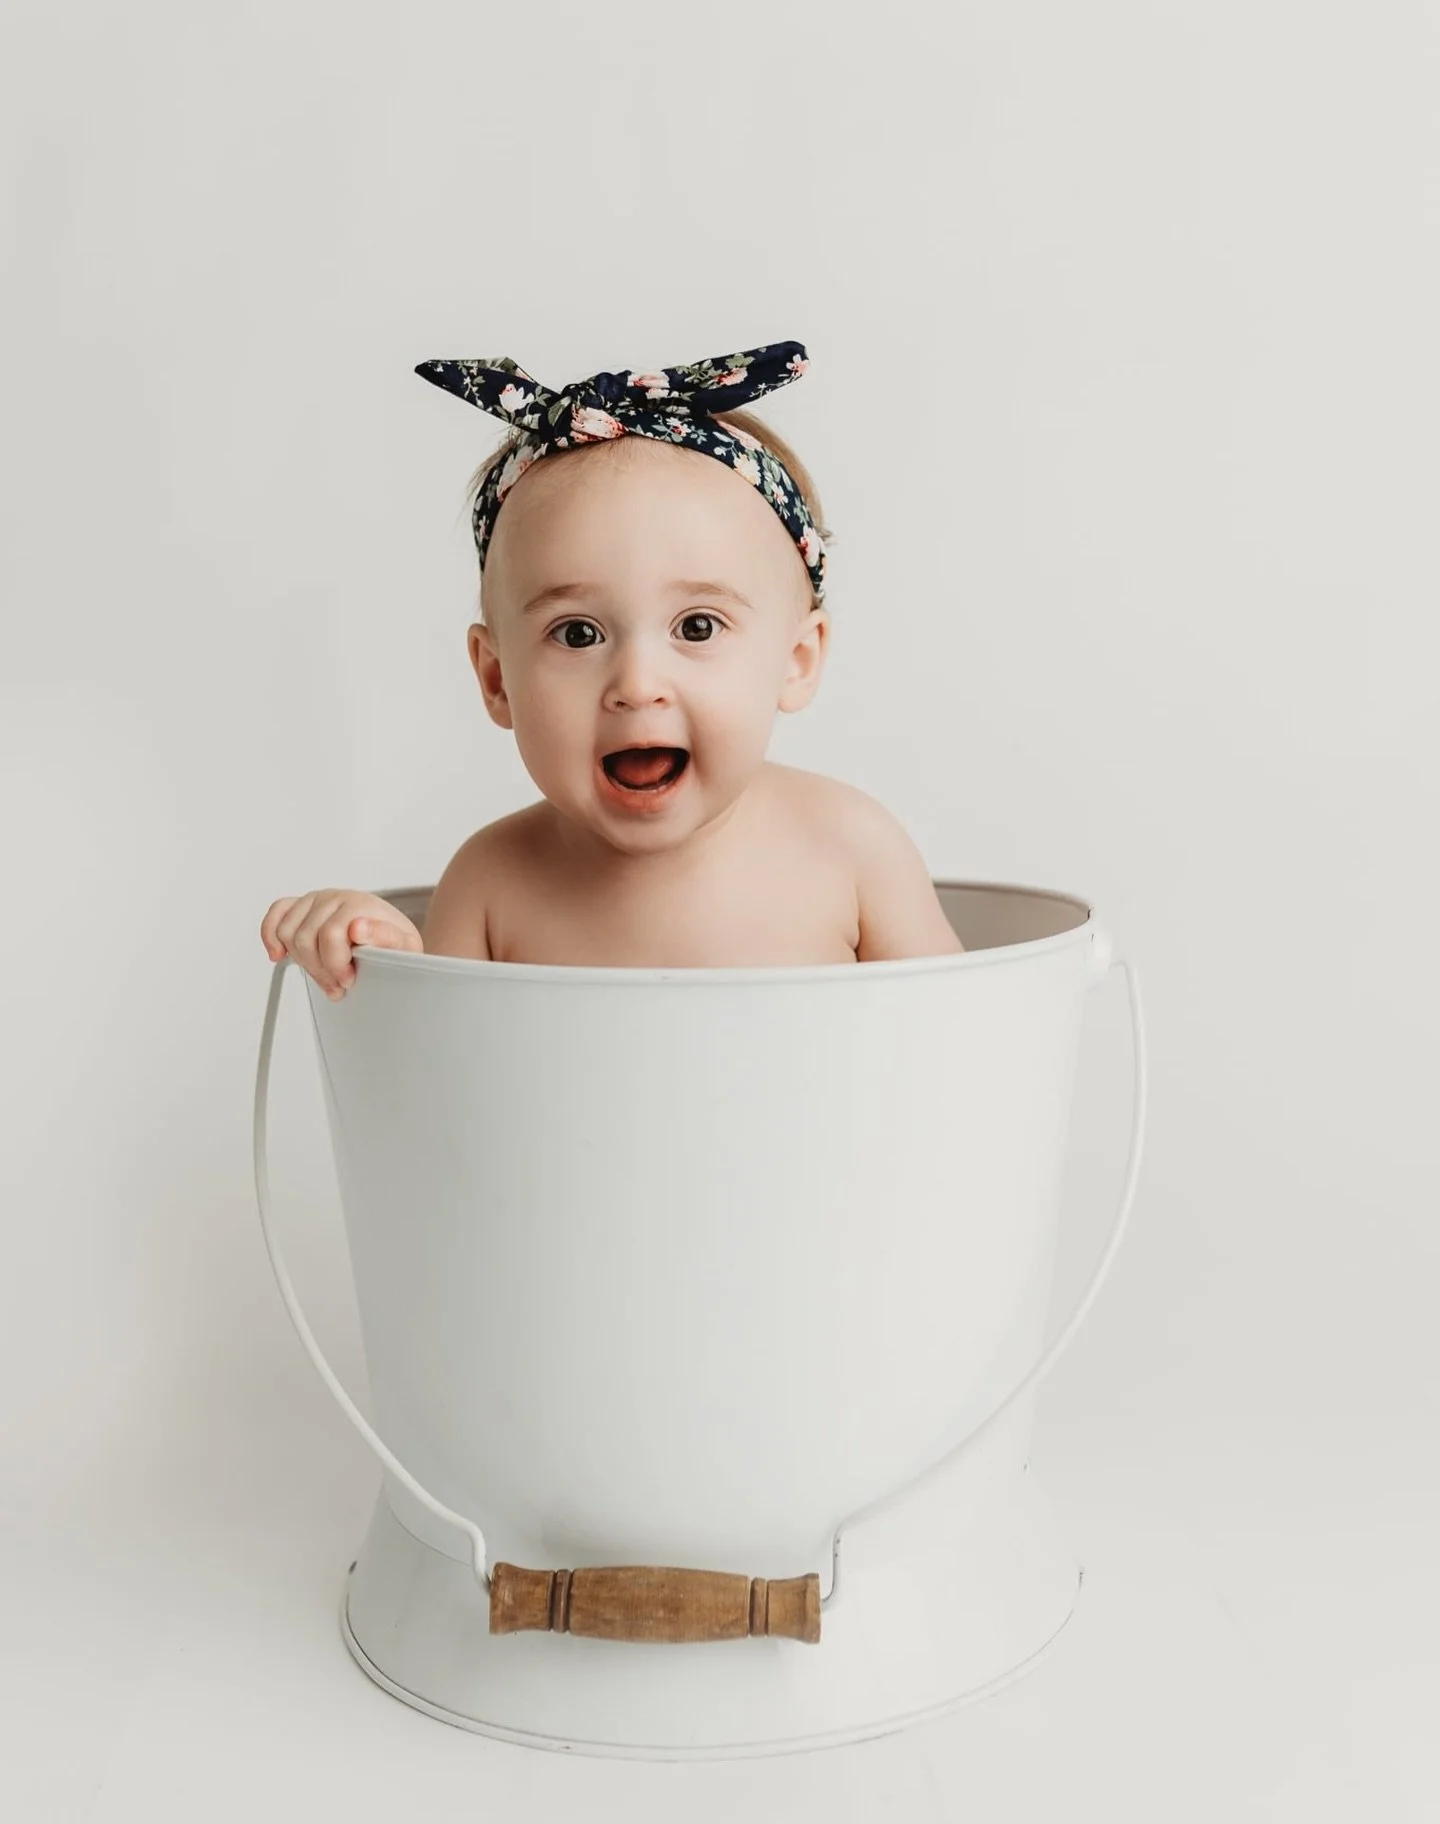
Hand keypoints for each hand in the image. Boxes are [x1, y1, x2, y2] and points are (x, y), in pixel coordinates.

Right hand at [260, 889, 422, 999]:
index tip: (348, 980)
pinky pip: (276, 914)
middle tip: (338, 984)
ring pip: (287, 932)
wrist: (392, 932)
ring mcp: (316, 900)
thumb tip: (357, 928)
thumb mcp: (404, 945)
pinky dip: (271, 935)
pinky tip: (278, 954)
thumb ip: (385, 937)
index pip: (331, 935)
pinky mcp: (302, 906)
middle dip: (320, 970)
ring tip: (323, 973)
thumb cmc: (394, 942)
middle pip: (305, 938)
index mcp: (359, 904)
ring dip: (301, 961)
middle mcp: (335, 898)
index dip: (336, 965)